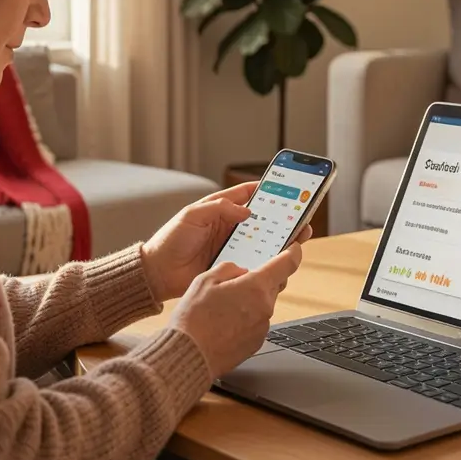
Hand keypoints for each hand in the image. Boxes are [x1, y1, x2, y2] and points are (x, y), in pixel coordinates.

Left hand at [141, 182, 313, 302]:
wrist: (158, 273)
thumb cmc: (170, 240)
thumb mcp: (191, 215)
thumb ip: (218, 208)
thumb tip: (247, 210)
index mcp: (220, 209)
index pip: (248, 195)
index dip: (267, 190)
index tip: (287, 186)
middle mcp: (229, 227)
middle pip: (262, 219)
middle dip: (283, 216)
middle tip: (302, 214)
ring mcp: (232, 247)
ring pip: (263, 240)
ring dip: (280, 239)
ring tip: (299, 236)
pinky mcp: (232, 266)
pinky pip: (254, 261)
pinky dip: (268, 260)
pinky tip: (281, 259)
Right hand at [168, 244, 303, 377]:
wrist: (189, 356)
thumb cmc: (194, 318)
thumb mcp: (205, 280)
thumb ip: (229, 269)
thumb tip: (240, 271)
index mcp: (255, 287)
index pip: (286, 265)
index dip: (293, 253)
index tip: (294, 249)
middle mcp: (265, 307)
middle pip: (273, 286)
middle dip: (260, 281)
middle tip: (238, 282)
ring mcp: (262, 327)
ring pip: (264, 305)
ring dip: (251, 301)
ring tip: (223, 308)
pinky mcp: (257, 343)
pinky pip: (257, 323)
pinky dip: (246, 319)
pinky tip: (225, 323)